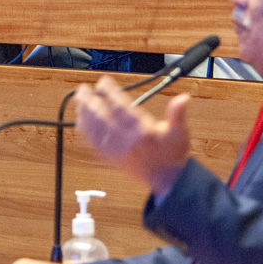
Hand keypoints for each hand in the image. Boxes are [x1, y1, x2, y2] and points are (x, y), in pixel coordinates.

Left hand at [75, 76, 191, 195]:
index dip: (109, 93)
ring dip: (84, 114)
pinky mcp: (111, 158)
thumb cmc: (172, 154)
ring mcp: (116, 150)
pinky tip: (80, 122)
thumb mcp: (180, 133)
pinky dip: (85, 131)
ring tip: (79, 101)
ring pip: (94, 129)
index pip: (120, 107)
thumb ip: (178, 114)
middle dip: (90, 102)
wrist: (166, 181)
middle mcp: (125, 140)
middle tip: (83, 89)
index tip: (103, 82)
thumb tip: (183, 98)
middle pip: (101, 117)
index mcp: (141, 131)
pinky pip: (93, 143)